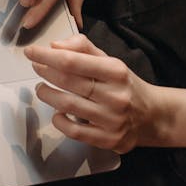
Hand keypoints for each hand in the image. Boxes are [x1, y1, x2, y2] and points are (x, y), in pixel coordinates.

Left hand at [24, 34, 155, 153]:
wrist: (154, 116)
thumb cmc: (125, 86)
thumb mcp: (110, 61)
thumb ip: (83, 49)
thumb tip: (54, 46)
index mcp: (116, 71)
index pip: (73, 61)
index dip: (47, 56)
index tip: (31, 52)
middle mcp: (115, 95)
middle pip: (68, 82)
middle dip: (45, 72)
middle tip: (36, 67)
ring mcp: (112, 120)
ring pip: (68, 105)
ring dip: (47, 95)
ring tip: (41, 88)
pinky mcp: (108, 139)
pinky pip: (74, 131)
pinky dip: (59, 121)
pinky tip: (57, 113)